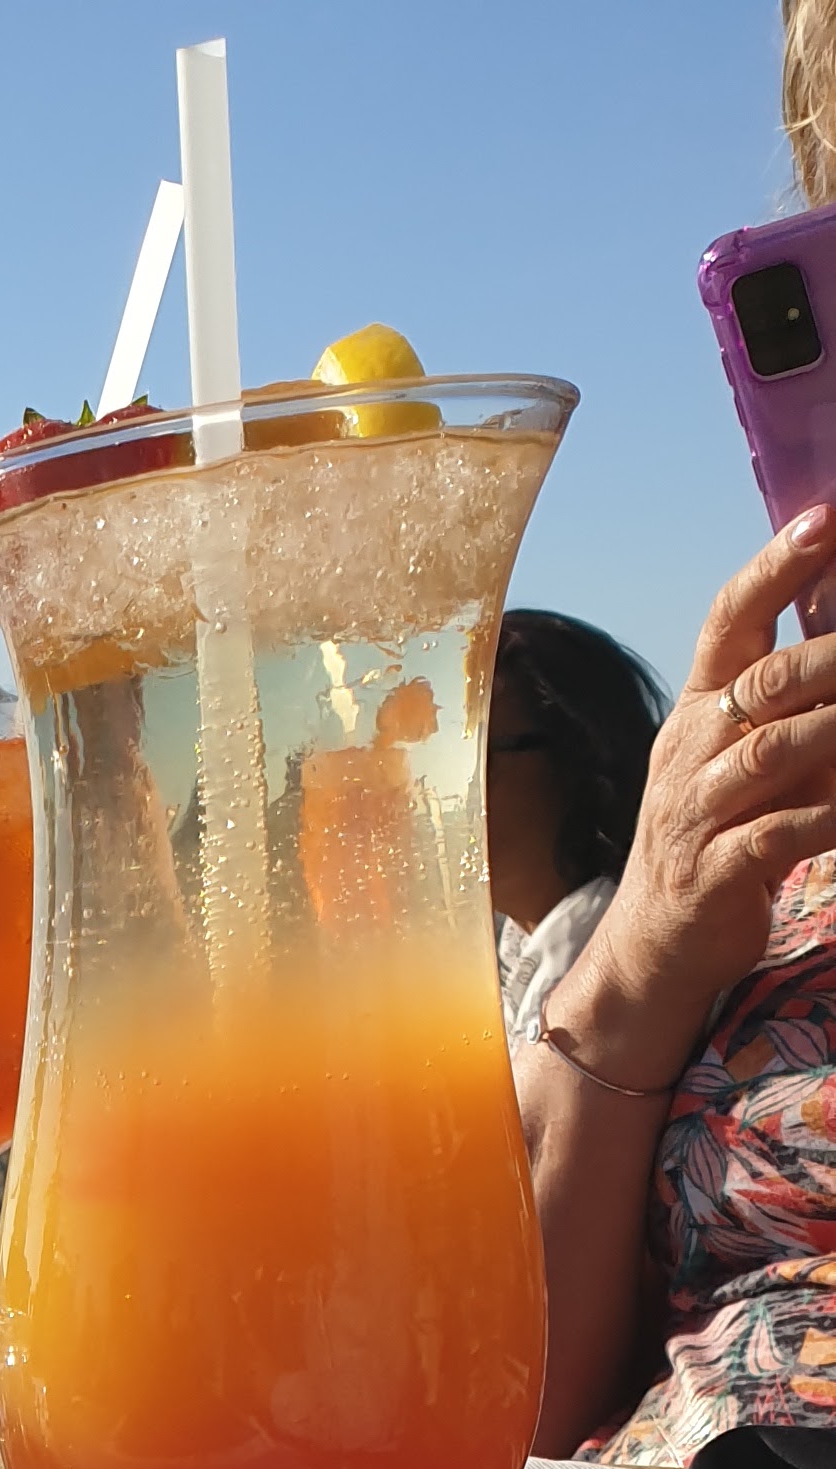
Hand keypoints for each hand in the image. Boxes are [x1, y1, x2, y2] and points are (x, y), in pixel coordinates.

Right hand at [545, 504, 835, 1092]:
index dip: (776, 567)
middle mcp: (690, 752)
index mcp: (696, 711)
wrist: (653, 949)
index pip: (728, 620)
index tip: (825, 517)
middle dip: (831, 653)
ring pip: (772, 753)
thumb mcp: (741, 759)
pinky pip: (777, 837)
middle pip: (762, 681)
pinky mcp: (714, 876)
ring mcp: (698, 815)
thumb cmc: (716, 837)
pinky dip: (826, 820)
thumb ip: (788, 703)